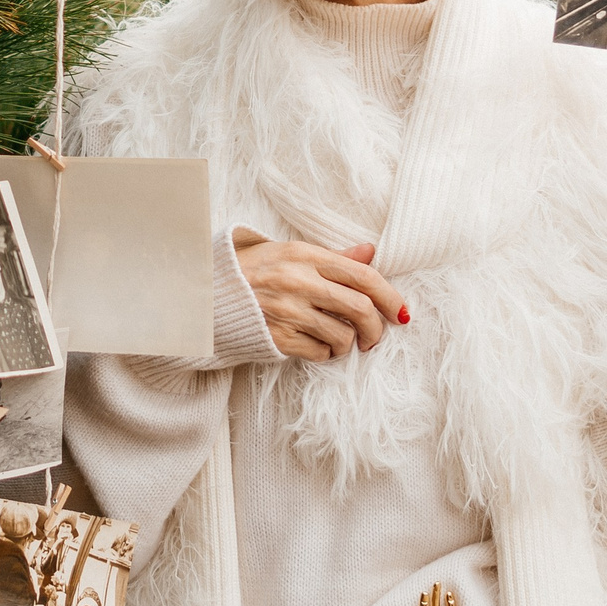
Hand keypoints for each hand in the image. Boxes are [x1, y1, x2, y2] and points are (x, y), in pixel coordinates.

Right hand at [234, 236, 405, 360]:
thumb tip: (370, 253)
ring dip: (348, 344)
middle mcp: (299, 281)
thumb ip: (333, 258)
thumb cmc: (252, 270)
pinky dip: (326, 353)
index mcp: (306, 255)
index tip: (401, 312)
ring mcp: (287, 311)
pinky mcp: (277, 337)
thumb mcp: (291, 253)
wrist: (205, 292)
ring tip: (339, 340)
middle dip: (375, 328)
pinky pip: (319, 352)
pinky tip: (318, 345)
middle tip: (373, 336)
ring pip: (342, 335)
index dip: (390, 296)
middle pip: (360, 309)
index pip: (363, 276)